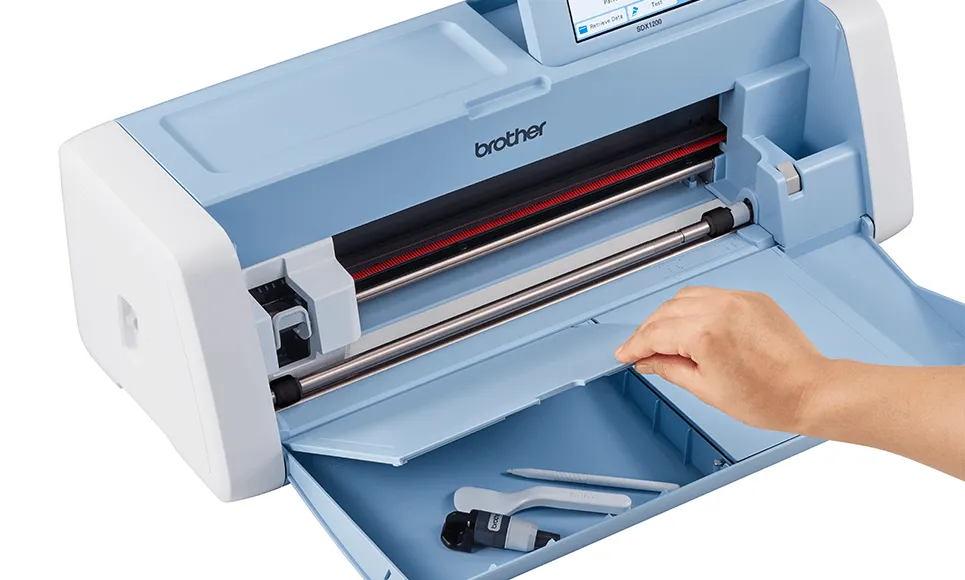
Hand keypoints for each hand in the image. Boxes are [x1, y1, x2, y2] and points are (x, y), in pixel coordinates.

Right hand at [615, 287, 828, 432]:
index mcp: (705, 334)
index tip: (625, 353)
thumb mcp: (707, 389)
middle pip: (666, 311)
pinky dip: (696, 308)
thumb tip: (648, 360)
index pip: (655, 334)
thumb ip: (670, 369)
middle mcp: (720, 308)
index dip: (635, 345)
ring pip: (686, 297)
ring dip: (670, 315)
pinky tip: (694, 326)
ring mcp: (738, 300)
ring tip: (666, 338)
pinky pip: (713, 295)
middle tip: (641, 350)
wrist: (810, 390)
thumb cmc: (769, 397)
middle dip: (649, 330)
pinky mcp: (752, 298)